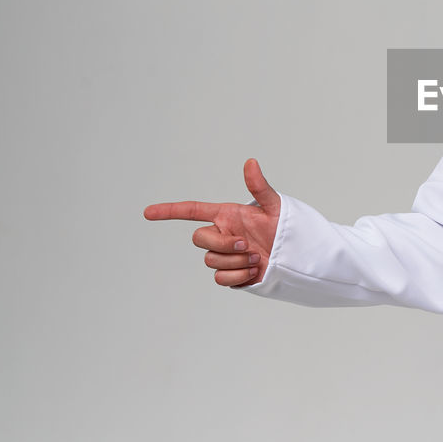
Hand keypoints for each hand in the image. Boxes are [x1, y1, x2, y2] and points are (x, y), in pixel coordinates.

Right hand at [144, 158, 280, 287]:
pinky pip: (221, 279)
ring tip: (258, 258)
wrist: (294, 255)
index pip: (192, 211)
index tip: (148, 212)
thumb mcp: (273, 206)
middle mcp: (221, 234)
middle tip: (248, 245)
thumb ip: (260, 186)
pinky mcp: (230, 275)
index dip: (169, 211)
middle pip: (199, 239)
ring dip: (236, 261)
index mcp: (226, 215)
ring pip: (211, 261)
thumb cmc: (284, 228)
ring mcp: (224, 255)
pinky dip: (239, 276)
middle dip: (223, 243)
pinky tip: (256, 271)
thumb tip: (251, 162)